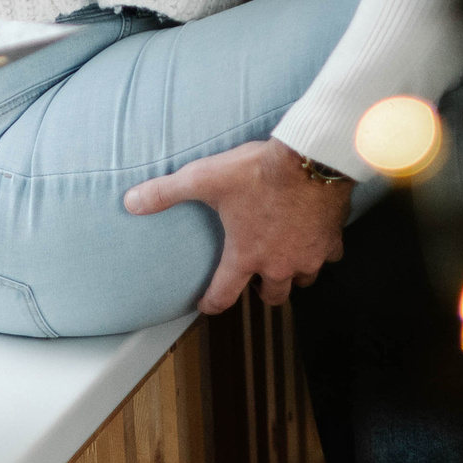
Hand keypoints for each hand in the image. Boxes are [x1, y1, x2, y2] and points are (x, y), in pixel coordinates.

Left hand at [124, 139, 351, 312]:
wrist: (311, 158)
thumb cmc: (258, 171)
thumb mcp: (205, 179)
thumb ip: (166, 193)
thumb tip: (130, 202)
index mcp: (245, 255)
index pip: (224, 295)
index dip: (212, 302)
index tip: (207, 303)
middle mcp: (279, 264)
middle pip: (272, 296)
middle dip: (262, 291)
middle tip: (256, 278)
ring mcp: (309, 254)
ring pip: (303, 279)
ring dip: (293, 273)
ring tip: (286, 259)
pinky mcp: (332, 238)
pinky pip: (329, 255)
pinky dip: (322, 250)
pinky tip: (317, 236)